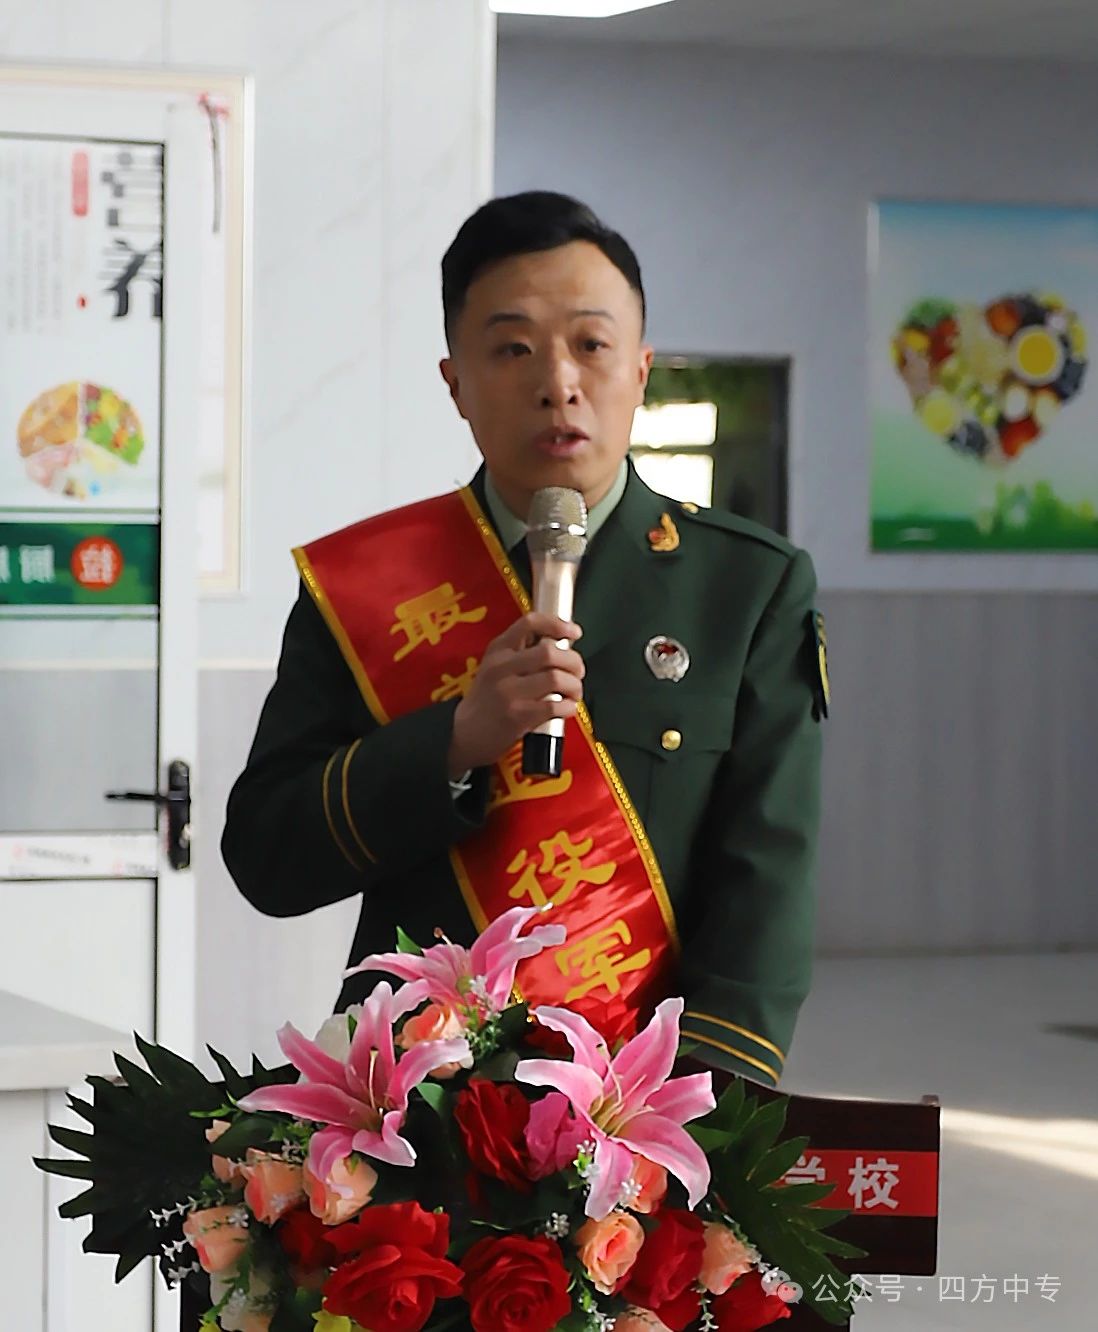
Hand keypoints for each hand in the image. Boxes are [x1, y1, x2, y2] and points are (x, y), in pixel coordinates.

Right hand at [447, 612, 583, 775]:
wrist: (465, 734)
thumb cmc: (487, 700)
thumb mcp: (495, 666)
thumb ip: (522, 652)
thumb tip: (560, 642)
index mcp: (497, 650)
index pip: (529, 623)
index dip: (557, 624)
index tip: (574, 632)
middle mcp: (501, 668)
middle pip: (550, 652)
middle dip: (574, 661)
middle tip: (577, 671)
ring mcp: (508, 692)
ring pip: (557, 678)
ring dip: (574, 686)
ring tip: (573, 692)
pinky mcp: (518, 717)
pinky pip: (555, 706)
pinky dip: (569, 706)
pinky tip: (566, 707)